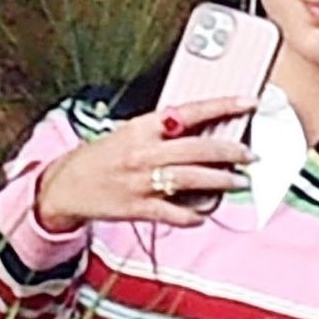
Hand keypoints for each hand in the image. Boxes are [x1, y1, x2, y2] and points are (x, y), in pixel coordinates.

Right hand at [34, 94, 254, 232]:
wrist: (66, 186)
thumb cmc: (102, 157)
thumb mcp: (129, 132)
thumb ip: (162, 132)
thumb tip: (202, 131)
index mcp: (143, 127)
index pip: (190, 111)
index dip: (223, 106)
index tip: (248, 102)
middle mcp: (145, 152)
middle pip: (199, 149)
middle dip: (232, 152)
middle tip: (251, 155)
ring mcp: (143, 181)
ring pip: (194, 180)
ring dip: (223, 182)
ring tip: (240, 182)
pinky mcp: (140, 208)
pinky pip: (178, 214)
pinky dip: (196, 215)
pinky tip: (204, 212)